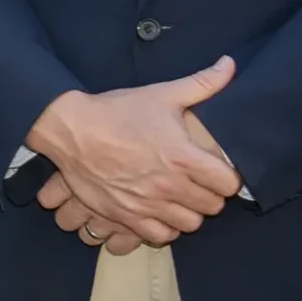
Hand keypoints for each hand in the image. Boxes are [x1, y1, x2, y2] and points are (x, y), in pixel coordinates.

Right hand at [26, 57, 241, 244]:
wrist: (71, 129)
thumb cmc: (117, 111)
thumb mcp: (162, 93)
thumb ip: (202, 83)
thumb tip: (230, 65)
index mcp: (183, 156)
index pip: (228, 184)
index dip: (227, 177)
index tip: (216, 170)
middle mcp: (169, 185)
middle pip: (212, 207)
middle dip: (209, 194)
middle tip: (197, 182)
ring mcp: (148, 204)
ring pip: (189, 224)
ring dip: (188, 212)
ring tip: (179, 197)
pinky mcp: (127, 216)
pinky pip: (161, 236)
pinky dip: (165, 227)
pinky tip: (160, 211)